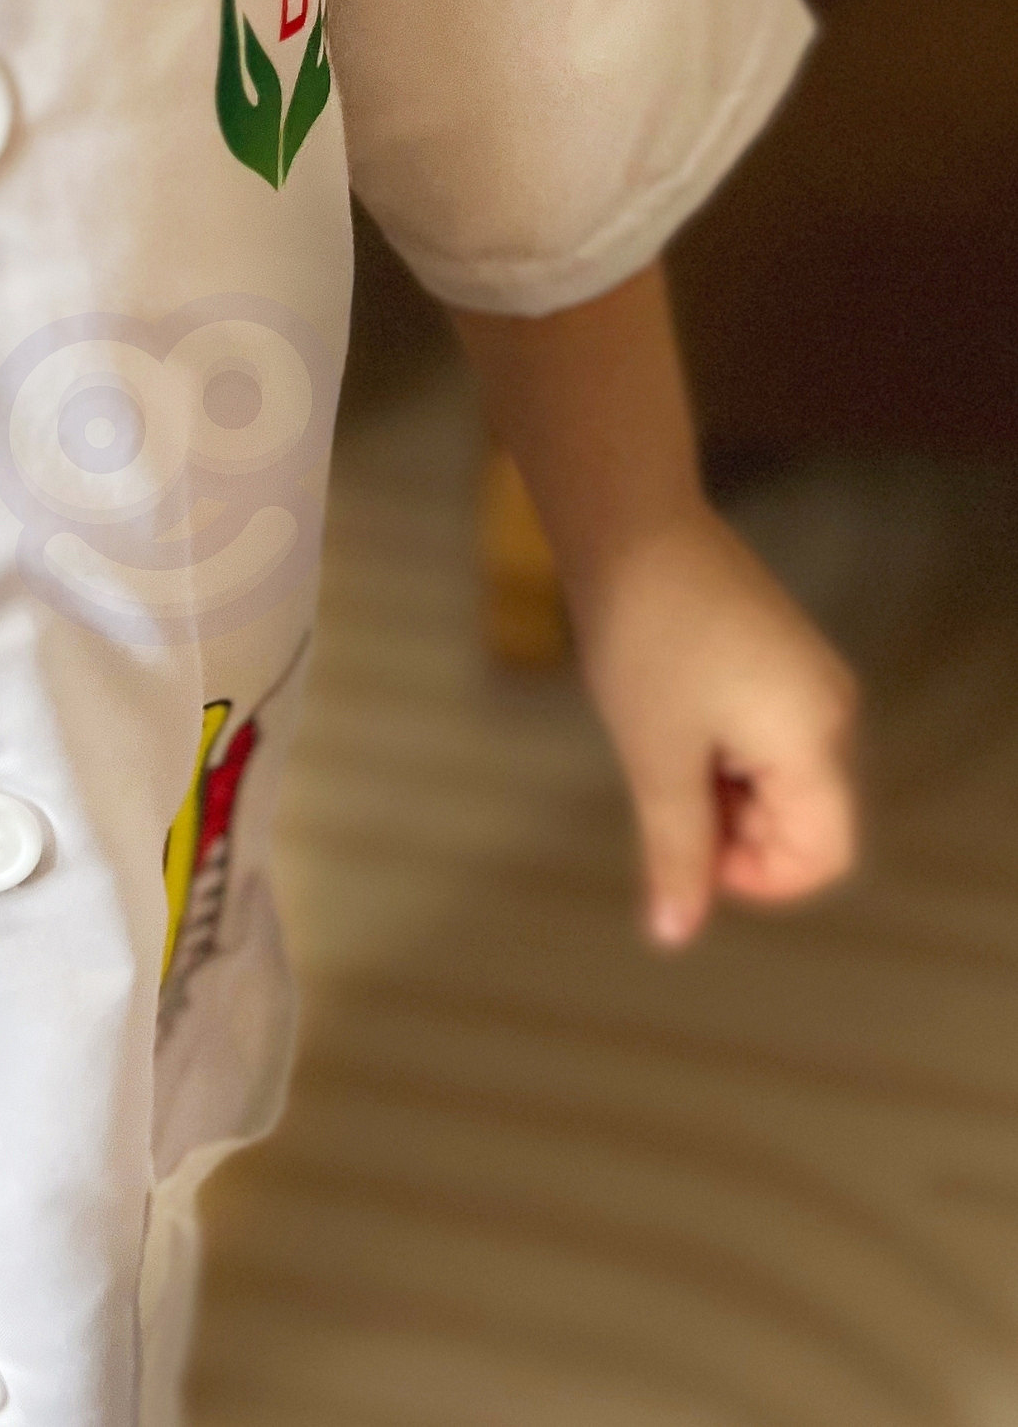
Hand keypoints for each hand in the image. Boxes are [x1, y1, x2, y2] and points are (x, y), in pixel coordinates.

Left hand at [568, 501, 859, 950]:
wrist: (630, 526)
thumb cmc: (643, 638)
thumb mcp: (654, 757)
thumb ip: (673, 850)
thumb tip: (673, 934)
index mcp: (815, 740)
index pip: (823, 855)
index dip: (757, 879)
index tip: (684, 853)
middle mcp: (829, 710)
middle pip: (803, 818)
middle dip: (731, 830)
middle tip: (656, 788)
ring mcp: (807, 679)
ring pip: (777, 777)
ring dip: (718, 789)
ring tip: (655, 742)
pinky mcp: (777, 657)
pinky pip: (764, 734)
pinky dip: (718, 750)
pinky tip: (664, 716)